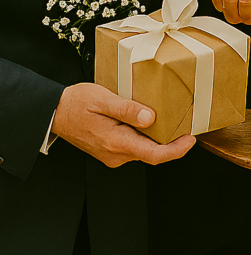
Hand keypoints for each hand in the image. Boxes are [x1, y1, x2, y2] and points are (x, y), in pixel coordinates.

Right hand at [52, 83, 194, 166]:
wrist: (55, 113)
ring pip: (143, 150)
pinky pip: (134, 147)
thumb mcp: (103, 99)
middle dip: (171, 142)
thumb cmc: (77, 103)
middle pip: (152, 153)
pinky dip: (145, 137)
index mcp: (116, 142)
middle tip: (186, 123)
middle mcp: (116, 154)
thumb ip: (127, 110)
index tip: (191, 139)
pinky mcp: (110, 151)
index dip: (176, 150)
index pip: (154, 155)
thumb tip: (151, 118)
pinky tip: (149, 121)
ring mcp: (112, 155)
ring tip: (171, 118)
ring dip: (158, 138)